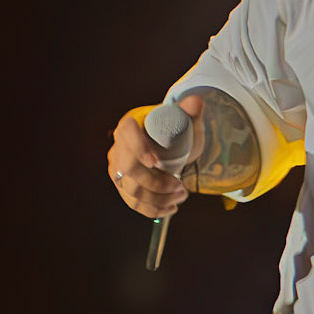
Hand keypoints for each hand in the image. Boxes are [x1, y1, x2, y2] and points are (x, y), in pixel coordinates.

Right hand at [106, 94, 203, 217]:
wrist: (169, 145)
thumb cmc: (175, 130)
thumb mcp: (185, 119)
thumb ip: (190, 110)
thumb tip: (195, 102)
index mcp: (129, 125)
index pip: (126, 133)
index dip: (138, 148)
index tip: (156, 162)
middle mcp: (118, 147)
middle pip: (129, 170)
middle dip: (157, 183)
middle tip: (181, 187)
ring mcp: (118, 169)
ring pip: (132, 191)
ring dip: (159, 199)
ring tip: (181, 196)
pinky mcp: (123, 186)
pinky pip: (134, 203)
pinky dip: (153, 210)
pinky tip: (170, 208)